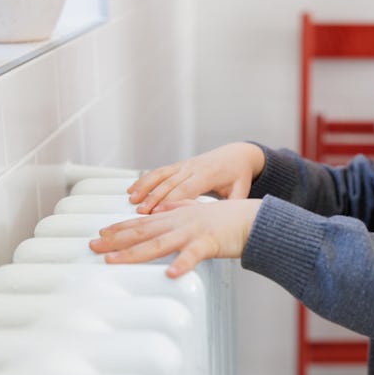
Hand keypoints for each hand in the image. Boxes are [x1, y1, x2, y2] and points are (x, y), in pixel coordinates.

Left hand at [89, 199, 262, 276]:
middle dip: (115, 240)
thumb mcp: (201, 209)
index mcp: (178, 215)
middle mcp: (181, 221)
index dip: (120, 228)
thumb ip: (181, 205)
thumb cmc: (230, 219)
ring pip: (158, 243)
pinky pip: (194, 255)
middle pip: (142, 232)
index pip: (143, 222)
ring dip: (133, 253)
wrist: (255, 218)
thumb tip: (164, 204)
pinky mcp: (210, 242)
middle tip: (93, 246)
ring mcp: (193, 231)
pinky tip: (170, 274)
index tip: (101, 234)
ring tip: (113, 261)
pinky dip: (182, 264)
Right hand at [127, 142, 264, 213]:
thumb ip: (233, 204)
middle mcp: (193, 168)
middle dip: (154, 197)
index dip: (172, 200)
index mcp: (208, 174)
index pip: (187, 189)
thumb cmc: (239, 174)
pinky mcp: (179, 166)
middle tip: (141, 211)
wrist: (237, 154)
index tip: (159, 212)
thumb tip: (225, 220)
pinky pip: (159, 172)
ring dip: (145, 187)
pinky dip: (145, 180)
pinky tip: (132, 189)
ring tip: (132, 199)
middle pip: (170, 184)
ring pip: (161, 175)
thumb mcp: (241, 189)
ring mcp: (185, 165)